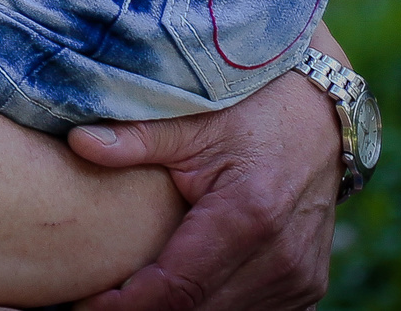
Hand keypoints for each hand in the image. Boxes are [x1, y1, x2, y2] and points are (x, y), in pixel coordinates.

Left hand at [64, 27, 345, 310]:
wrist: (320, 112)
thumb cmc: (252, 109)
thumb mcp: (193, 119)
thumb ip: (137, 138)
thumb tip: (80, 143)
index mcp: (248, 217)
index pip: (175, 289)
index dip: (124, 306)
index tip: (84, 303)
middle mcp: (280, 258)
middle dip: (145, 309)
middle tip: (101, 295)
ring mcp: (299, 277)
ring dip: (181, 309)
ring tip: (134, 291)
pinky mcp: (307, 285)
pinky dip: (215, 305)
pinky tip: (183, 290)